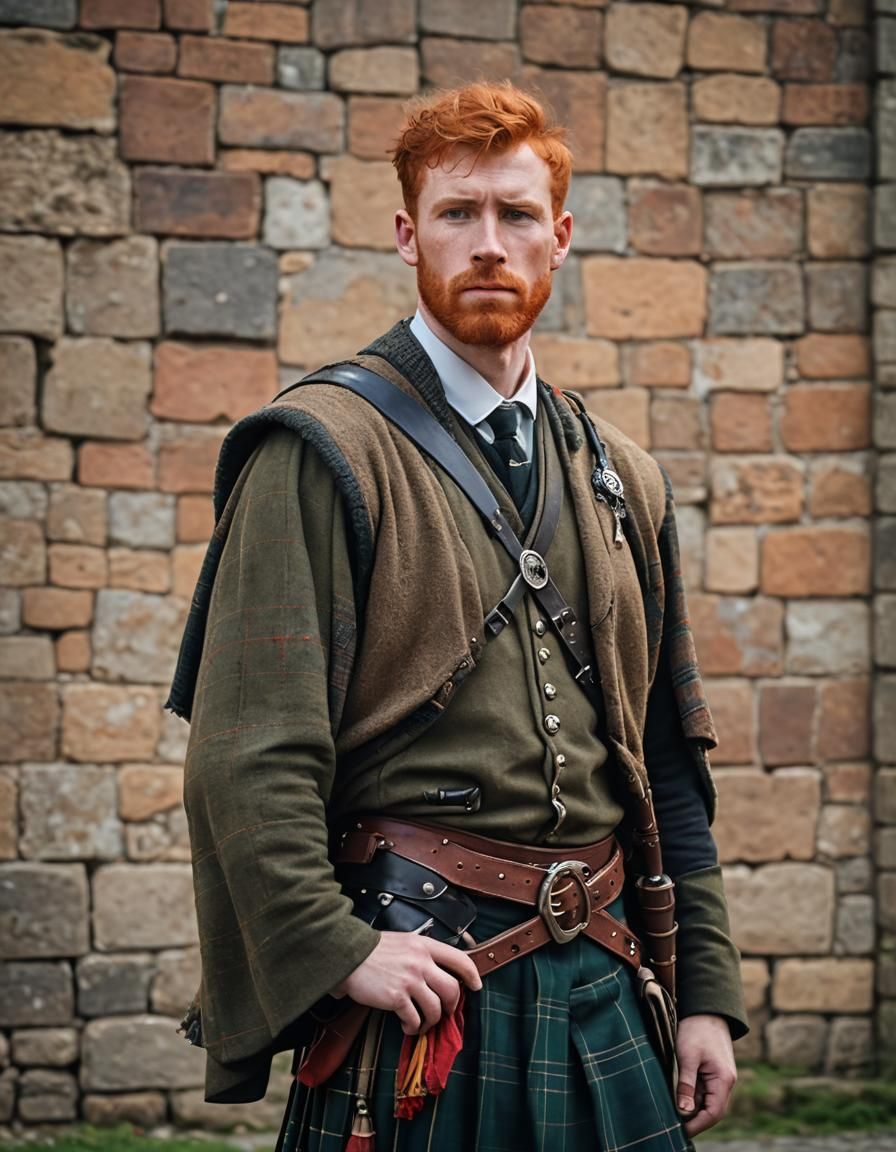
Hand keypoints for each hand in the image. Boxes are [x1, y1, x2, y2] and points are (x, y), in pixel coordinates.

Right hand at [332, 932, 482, 1035]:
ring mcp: (410, 980)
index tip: (476, 986)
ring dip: (431, 1022)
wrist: (348, 955)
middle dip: (452, 1007)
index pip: (459, 959)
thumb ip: (421, 953)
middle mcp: (421, 961)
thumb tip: (435, 973)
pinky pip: (415, 1019)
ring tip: (421, 1025)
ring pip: (436, 1009)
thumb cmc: (372, 950)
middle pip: (452, 990)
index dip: (472, 975)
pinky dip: (413, 1028)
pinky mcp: (397, 997)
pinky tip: (406, 1026)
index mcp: (424, 945)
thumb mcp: (403, 941)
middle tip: (445, 1013)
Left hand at [675, 1013, 736, 1137]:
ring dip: (692, 1109)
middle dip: (695, 1120)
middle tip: (673, 1126)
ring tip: (673, 1115)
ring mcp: (719, 1078)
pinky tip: (678, 1100)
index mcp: (723, 1079)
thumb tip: (682, 1111)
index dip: (697, 1124)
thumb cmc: (696, 1030)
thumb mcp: (688, 1056)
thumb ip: (686, 1084)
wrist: (705, 1009)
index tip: (680, 1131)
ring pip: (707, 1101)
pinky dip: (692, 1097)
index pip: (714, 1112)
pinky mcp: (712, 1072)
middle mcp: (725, 1082)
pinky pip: (704, 1091)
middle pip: (712, 1110)